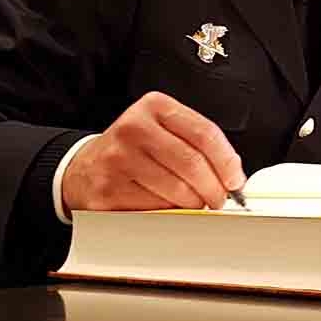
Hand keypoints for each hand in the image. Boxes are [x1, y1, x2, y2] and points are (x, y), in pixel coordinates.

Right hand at [62, 92, 245, 212]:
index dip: (226, 161)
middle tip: (219, 198)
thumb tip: (231, 174)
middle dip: (214, 187)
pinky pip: (154, 208)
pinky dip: (169, 213)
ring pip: (176, 189)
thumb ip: (197, 143)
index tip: (235, 179)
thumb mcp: (163, 130)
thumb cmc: (135, 150)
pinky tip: (168, 208)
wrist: (86, 168)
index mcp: (154, 107)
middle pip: (192, 163)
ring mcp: (118, 159)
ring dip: (194, 203)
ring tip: (195, 203)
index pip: (204, 133)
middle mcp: (134, 128)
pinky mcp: (108, 190)